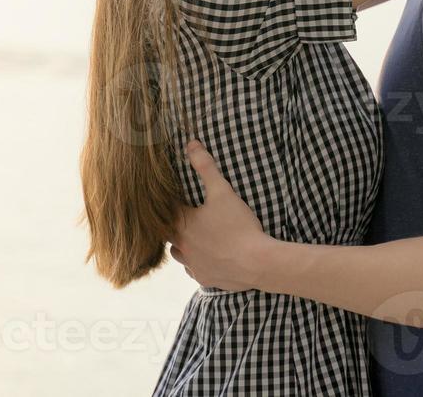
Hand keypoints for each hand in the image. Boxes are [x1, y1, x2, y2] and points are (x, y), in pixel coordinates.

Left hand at [169, 140, 270, 291]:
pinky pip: (193, 270)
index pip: (164, 211)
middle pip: (168, 233)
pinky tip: (207, 256)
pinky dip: (197, 262)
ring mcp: (192, 265)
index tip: (173, 196)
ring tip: (194, 235)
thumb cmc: (239, 226)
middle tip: (186, 214)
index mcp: (182, 225)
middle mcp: (182, 247)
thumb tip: (191, 144)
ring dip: (183, 244)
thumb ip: (205, 167)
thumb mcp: (222, 191)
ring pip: (178, 254)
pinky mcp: (205, 279)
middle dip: (174, 224)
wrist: (257, 263)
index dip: (168, 202)